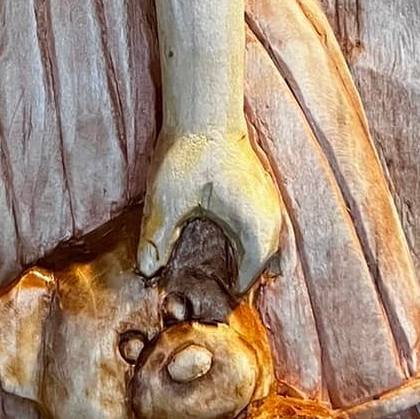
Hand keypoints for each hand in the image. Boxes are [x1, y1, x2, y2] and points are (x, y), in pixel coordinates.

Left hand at [138, 127, 283, 289]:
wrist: (205, 114)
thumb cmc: (189, 154)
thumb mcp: (167, 199)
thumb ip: (158, 237)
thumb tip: (146, 270)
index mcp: (254, 228)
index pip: (248, 279)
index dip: (226, 295)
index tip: (204, 304)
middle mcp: (271, 221)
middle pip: (263, 267)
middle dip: (240, 283)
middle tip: (212, 297)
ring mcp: (272, 206)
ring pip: (272, 250)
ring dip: (253, 265)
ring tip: (229, 281)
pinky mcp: (263, 195)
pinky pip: (271, 232)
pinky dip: (257, 247)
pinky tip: (239, 252)